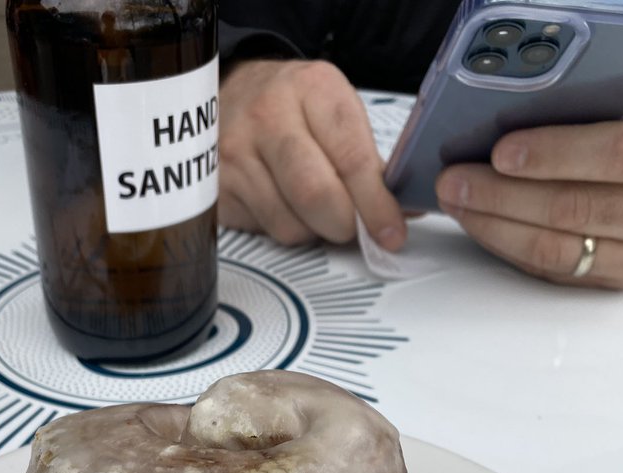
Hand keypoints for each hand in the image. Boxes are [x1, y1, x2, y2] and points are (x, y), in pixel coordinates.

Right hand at [218, 59, 406, 248]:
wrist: (230, 94)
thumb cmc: (293, 108)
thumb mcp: (333, 110)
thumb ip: (367, 160)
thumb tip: (404, 212)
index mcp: (312, 89)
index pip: (352, 159)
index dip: (375, 205)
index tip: (390, 233)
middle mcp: (268, 116)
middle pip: (315, 194)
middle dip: (343, 225)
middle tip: (352, 229)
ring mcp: (236, 153)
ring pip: (289, 223)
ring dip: (313, 231)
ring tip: (316, 211)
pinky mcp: (218, 187)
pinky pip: (264, 230)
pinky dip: (286, 229)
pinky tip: (286, 206)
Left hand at [435, 108, 622, 289]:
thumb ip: (599, 100)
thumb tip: (524, 97)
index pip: (616, 154)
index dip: (556, 153)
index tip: (503, 150)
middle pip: (573, 209)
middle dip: (503, 195)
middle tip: (455, 179)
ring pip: (556, 248)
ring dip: (494, 225)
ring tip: (456, 200)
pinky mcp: (615, 273)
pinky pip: (552, 268)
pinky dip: (508, 245)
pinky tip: (479, 222)